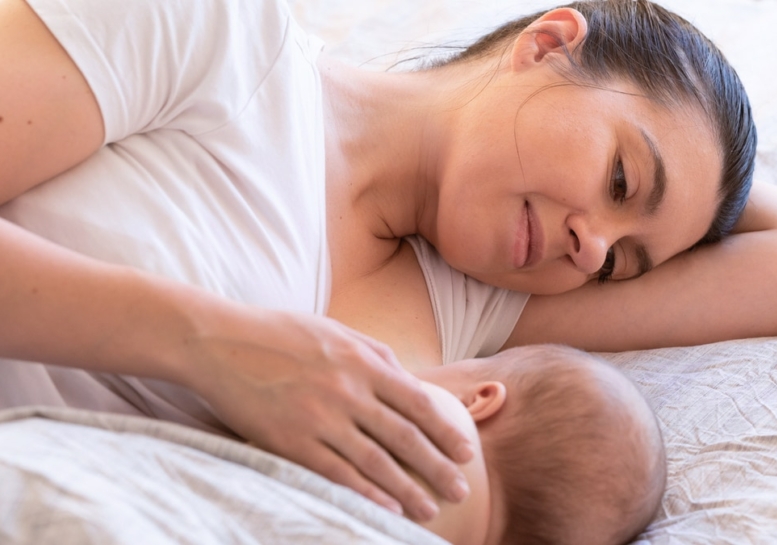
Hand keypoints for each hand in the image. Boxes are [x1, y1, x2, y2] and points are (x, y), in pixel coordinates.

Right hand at [181, 308, 472, 520]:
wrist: (220, 342)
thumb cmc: (280, 334)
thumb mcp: (336, 330)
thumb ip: (376, 353)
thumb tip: (409, 378)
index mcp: (362, 362)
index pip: (417, 403)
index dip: (445, 431)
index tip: (465, 452)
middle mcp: (348, 391)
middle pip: (404, 437)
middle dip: (438, 467)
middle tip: (460, 491)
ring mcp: (320, 418)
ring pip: (375, 462)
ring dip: (406, 490)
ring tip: (429, 510)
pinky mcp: (291, 442)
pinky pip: (336, 473)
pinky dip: (364, 494)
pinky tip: (385, 510)